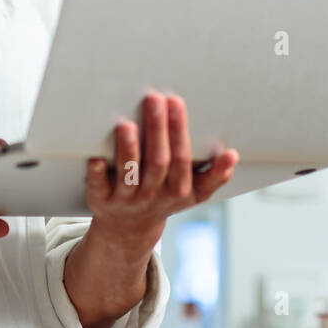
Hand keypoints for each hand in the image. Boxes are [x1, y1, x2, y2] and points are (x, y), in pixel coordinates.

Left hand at [84, 91, 237, 248]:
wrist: (129, 229)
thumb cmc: (164, 197)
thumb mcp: (194, 193)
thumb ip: (214, 175)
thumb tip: (233, 155)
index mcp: (179, 191)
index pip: (183, 160)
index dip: (180, 133)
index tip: (178, 102)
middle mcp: (154, 195)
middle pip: (158, 162)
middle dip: (158, 129)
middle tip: (155, 98)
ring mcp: (127, 199)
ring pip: (129, 174)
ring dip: (128, 150)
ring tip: (127, 124)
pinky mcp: (102, 201)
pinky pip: (98, 188)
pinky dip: (96, 174)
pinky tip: (94, 158)